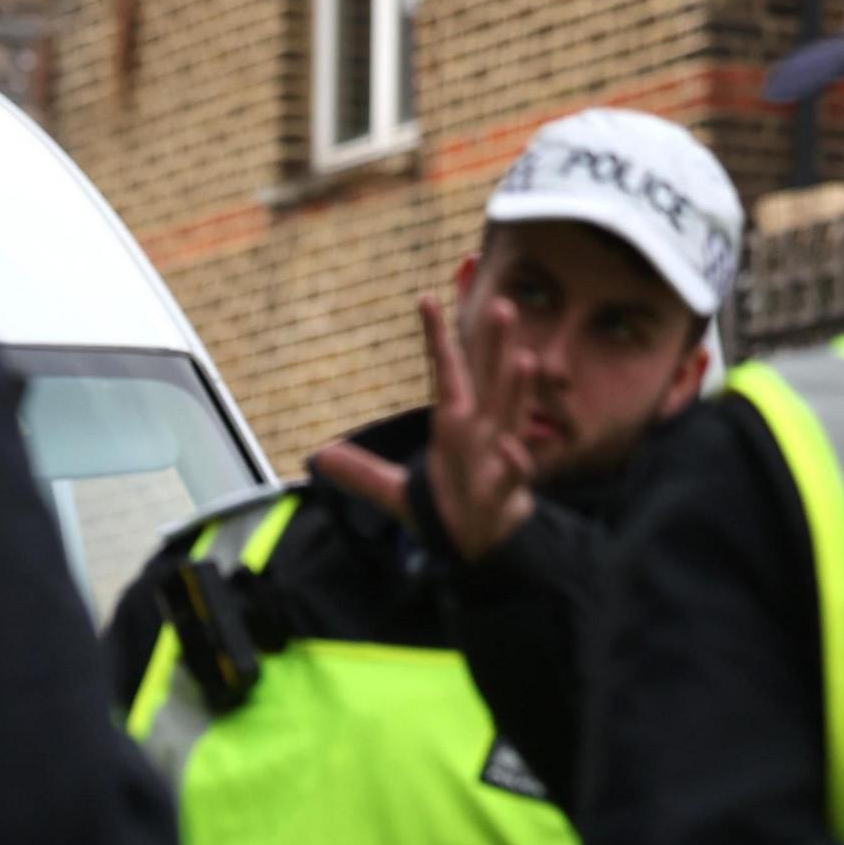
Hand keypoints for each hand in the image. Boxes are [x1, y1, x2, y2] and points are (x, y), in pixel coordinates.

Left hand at [304, 293, 537, 559]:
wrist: (481, 546)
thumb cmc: (448, 509)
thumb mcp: (395, 491)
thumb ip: (362, 471)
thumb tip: (320, 456)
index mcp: (453, 424)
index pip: (446, 372)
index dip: (435, 336)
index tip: (425, 298)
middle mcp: (479, 432)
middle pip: (486, 381)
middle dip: (493, 346)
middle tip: (503, 304)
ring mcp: (495, 458)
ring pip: (508, 416)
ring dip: (515, 389)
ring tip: (523, 357)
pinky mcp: (505, 491)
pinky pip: (512, 473)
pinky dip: (514, 462)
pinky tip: (510, 448)